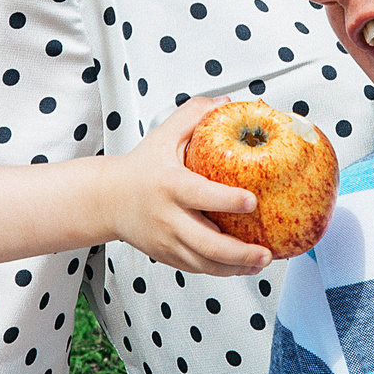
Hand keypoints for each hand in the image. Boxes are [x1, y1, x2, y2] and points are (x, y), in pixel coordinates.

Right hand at [101, 97, 273, 276]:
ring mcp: (166, 240)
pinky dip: (221, 270)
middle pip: (204, 243)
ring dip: (234, 267)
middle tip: (265, 251)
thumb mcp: (163, 135)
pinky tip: (242, 265)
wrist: (107, 200)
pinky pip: (197, 268)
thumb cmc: (141, 167)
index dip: (226, 200)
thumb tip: (226, 103)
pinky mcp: (166, 255)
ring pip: (203, 263)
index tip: (251, 201)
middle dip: (239, 252)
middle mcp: (167, 217)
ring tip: (260, 262)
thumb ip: (193, 115)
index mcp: (169, 185)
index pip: (199, 195)